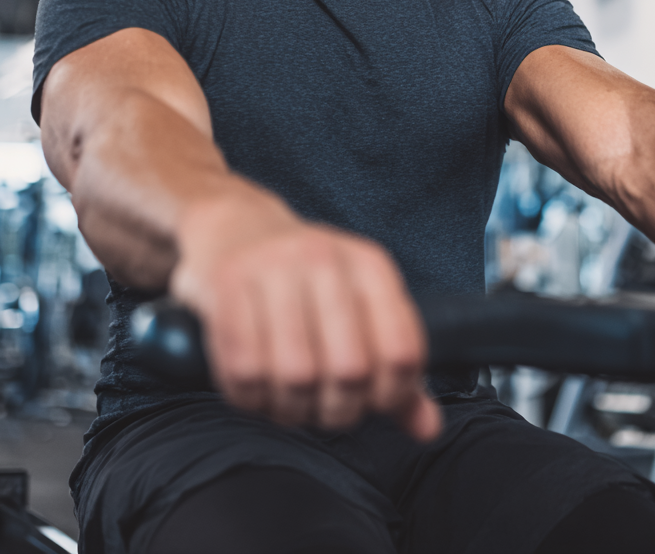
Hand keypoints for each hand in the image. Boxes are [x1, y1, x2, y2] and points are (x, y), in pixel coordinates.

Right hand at [170, 187, 441, 439]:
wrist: (235, 226)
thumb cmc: (302, 280)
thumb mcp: (358, 307)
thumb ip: (392, 368)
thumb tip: (428, 428)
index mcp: (369, 264)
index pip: (402, 351)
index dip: (392, 396)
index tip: (373, 403)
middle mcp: (326, 258)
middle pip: (350, 370)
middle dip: (338, 409)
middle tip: (325, 408)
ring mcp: (274, 268)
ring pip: (296, 375)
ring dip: (292, 408)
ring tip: (289, 401)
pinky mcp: (227, 284)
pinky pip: (244, 369)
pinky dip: (251, 397)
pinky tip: (256, 389)